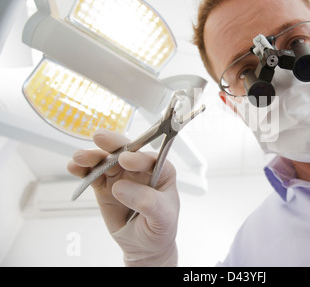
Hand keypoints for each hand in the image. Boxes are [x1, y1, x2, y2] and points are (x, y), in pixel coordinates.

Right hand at [67, 129, 178, 265]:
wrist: (145, 245)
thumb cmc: (160, 227)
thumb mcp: (163, 217)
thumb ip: (146, 201)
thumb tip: (120, 187)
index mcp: (162, 172)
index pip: (150, 159)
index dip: (138, 157)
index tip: (125, 159)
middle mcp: (141, 170)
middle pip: (126, 151)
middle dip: (113, 143)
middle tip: (101, 138)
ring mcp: (121, 176)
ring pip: (106, 160)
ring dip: (92, 156)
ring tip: (80, 158)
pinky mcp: (105, 186)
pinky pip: (93, 175)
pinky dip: (82, 170)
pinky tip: (74, 167)